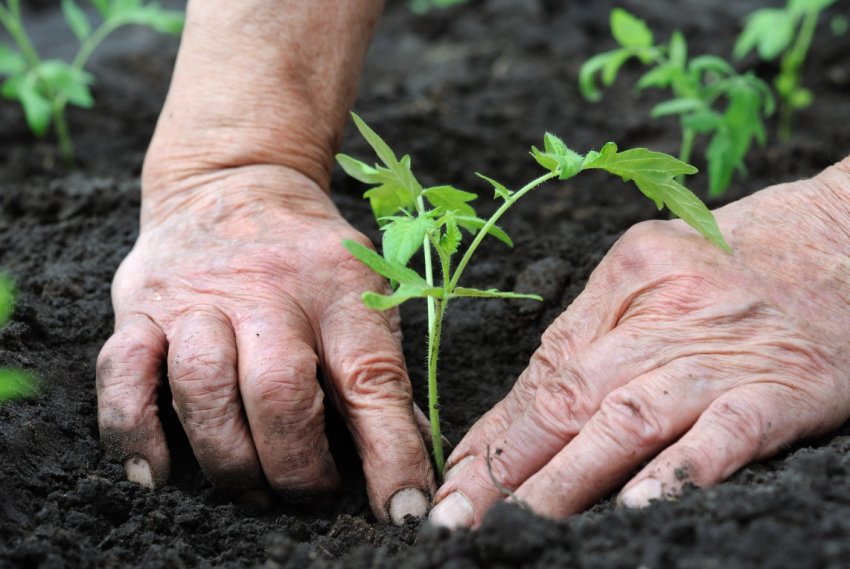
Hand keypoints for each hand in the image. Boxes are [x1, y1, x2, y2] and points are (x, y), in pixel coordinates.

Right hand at [96, 164, 433, 523]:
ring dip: (229, 459)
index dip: (391, 453)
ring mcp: (195, 298)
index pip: (372, 379)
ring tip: (252, 489)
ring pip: (202, 388)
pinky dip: (135, 434)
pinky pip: (122, 375)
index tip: (403, 510)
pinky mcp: (140, 308)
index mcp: (338, 288)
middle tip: (310, 496)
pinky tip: (158, 474)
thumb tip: (409, 461)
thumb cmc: (309, 256)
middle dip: (297, 466)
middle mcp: (266, 290)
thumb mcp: (362, 292)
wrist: (235, 181)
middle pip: (278, 392)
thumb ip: (380, 373)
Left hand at [429, 161, 849, 527]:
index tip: (458, 477)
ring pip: (628, 417)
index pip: (544, 369)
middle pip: (570, 395)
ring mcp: (722, 350)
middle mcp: (663, 311)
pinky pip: (724, 433)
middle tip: (462, 516)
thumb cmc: (744, 259)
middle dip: (508, 465)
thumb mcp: (656, 275)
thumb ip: (596, 337)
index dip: (496, 432)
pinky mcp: (784, 386)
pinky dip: (678, 470)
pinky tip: (636, 505)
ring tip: (524, 523)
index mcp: (624, 278)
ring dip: (569, 477)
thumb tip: (523, 415)